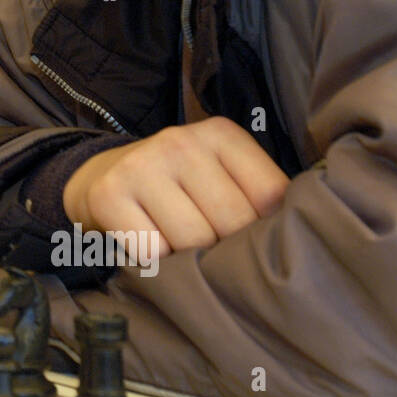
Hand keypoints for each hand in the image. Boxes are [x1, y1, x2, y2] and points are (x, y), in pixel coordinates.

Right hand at [63, 116, 287, 255]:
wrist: (100, 178)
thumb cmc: (177, 186)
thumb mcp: (220, 175)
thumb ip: (256, 196)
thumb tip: (297, 240)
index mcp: (220, 134)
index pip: (270, 195)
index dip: (264, 230)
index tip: (248, 238)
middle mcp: (180, 141)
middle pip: (231, 222)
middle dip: (225, 249)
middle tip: (211, 249)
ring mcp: (142, 165)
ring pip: (193, 240)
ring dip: (189, 260)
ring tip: (182, 249)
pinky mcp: (109, 195)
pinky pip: (152, 251)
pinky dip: (156, 262)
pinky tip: (152, 247)